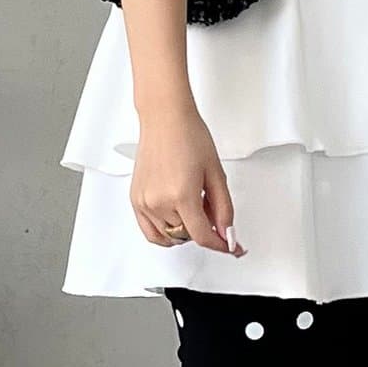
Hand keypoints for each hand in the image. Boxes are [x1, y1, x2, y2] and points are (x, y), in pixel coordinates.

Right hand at [130, 103, 246, 255]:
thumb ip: (224, 209)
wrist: (165, 119)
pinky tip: (177, 221)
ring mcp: (145, 203)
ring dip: (186, 231)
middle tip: (211, 209)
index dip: (221, 245)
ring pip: (170, 237)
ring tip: (192, 206)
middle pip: (187, 237)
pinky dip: (166, 234)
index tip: (231, 247)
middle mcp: (159, 202)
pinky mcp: (136, 200)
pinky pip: (151, 232)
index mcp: (181, 195)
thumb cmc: (189, 136)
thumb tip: (227, 232)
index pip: (203, 236)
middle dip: (204, 231)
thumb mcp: (216, 174)